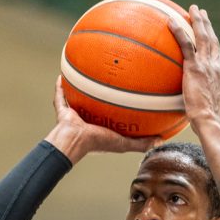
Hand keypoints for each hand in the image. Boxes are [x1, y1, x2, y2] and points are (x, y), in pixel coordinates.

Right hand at [45, 77, 161, 163]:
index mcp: (101, 129)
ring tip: (85, 75)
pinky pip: (60, 97)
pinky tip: (62, 75)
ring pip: (77, 100)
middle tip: (108, 81)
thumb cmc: (98, 143)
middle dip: (100, 95)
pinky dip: (60, 87)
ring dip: (80, 90)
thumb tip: (160, 141)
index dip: (118, 109)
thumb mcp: (124, 144)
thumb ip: (141, 143)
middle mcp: (88, 121)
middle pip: (95, 106)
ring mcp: (75, 116)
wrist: (75, 141)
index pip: (112, 118)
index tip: (127, 98)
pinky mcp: (63, 112)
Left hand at [168, 6, 219, 126]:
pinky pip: (186, 44)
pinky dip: (179, 31)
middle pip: (212, 39)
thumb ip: (200, 96)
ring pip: (202, 37)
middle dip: (207, 24)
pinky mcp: (195, 67)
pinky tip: (171, 22)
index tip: (209, 33)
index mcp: (218, 73)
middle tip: (201, 13)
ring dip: (197, 21)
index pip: (216, 53)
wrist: (209, 119)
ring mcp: (206, 64)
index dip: (213, 41)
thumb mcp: (207, 104)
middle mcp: (215, 65)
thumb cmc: (206, 119)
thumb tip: (192, 100)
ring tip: (192, 10)